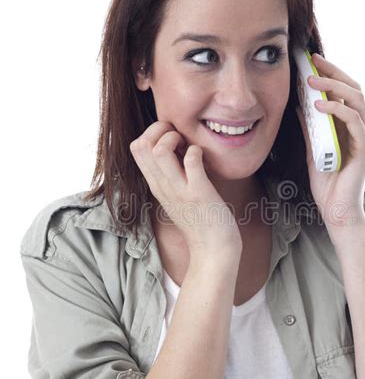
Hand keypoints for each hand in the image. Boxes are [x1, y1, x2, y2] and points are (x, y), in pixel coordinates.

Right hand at [129, 121, 242, 254]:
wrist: (213, 249)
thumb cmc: (200, 219)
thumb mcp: (176, 194)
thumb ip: (171, 172)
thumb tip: (175, 144)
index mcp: (156, 184)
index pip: (136, 147)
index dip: (153, 132)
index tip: (172, 138)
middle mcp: (163, 186)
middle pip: (141, 144)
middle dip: (160, 129)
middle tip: (180, 138)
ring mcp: (179, 189)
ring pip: (159, 150)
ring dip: (176, 138)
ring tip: (188, 147)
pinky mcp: (199, 193)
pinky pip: (192, 161)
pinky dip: (196, 152)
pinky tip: (203, 157)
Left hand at [295, 52, 364, 233]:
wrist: (336, 211)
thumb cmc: (327, 184)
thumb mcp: (312, 149)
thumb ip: (310, 128)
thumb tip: (299, 105)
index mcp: (349, 126)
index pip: (344, 92)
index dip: (330, 74)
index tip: (311, 61)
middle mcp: (360, 128)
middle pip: (353, 89)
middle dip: (333, 72)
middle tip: (313, 61)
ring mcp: (364, 137)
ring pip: (356, 100)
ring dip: (334, 86)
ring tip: (312, 80)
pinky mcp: (364, 148)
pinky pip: (353, 121)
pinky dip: (337, 109)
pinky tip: (319, 105)